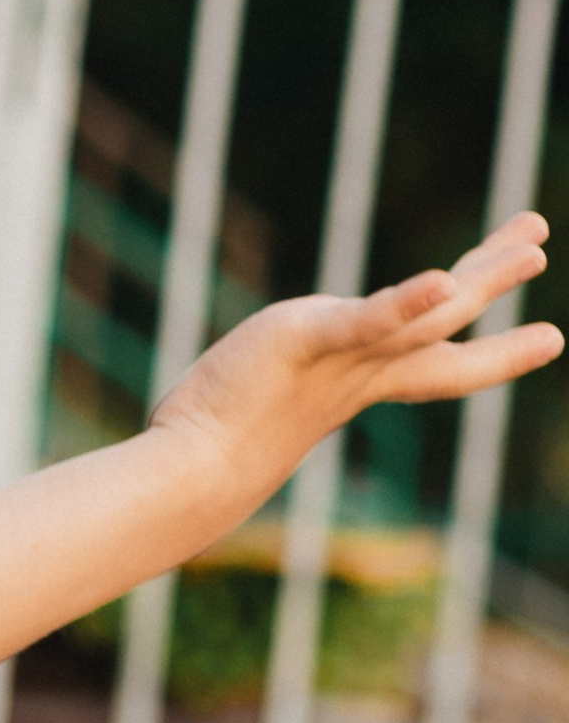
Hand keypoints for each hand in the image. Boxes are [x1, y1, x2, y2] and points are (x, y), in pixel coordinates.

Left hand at [149, 210, 559, 519]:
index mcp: (357, 381)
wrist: (189, 475)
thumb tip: (277, 400)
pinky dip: (405, 302)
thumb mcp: (264, 404)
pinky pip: (366, 320)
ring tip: (531, 247)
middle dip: (495, 284)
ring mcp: (340, 358)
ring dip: (481, 278)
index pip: (436, 358)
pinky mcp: (305, 340)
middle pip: (447, 328)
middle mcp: (362, 371)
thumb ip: (284, 390)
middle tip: (540, 249)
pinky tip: (442, 281)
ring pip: (427, 316)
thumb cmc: (210, 445)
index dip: (494, 352)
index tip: (550, 338)